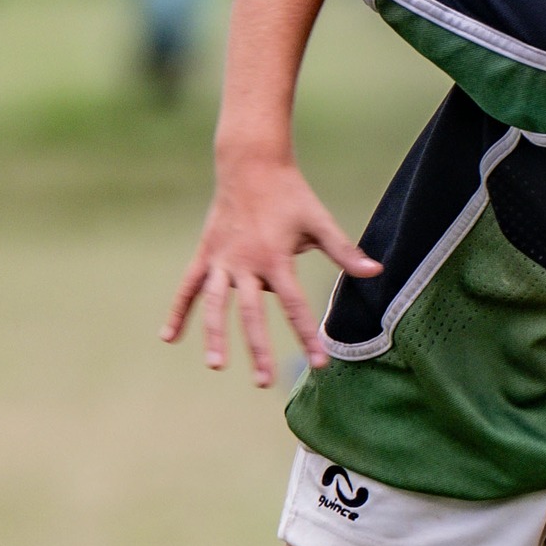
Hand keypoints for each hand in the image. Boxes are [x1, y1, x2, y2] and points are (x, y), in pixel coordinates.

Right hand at [161, 152, 381, 386]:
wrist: (250, 164)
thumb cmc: (290, 194)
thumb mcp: (319, 221)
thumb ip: (344, 251)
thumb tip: (376, 271)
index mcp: (275, 259)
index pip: (295, 306)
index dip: (307, 335)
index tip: (319, 363)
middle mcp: (245, 263)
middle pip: (251, 314)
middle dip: (259, 348)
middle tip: (263, 382)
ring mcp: (221, 260)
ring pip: (216, 305)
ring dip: (215, 336)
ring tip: (217, 366)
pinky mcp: (205, 255)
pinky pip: (189, 287)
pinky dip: (179, 311)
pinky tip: (169, 338)